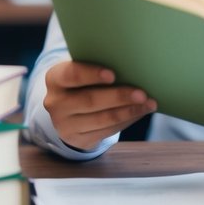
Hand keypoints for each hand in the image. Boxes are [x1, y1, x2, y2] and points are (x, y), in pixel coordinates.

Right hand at [42, 60, 156, 151]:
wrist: (68, 109)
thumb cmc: (82, 80)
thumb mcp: (81, 69)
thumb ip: (97, 65)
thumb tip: (131, 65)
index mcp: (55, 79)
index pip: (72, 75)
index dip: (92, 74)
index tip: (113, 74)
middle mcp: (55, 103)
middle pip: (90, 100)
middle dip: (119, 97)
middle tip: (142, 93)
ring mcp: (65, 125)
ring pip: (101, 119)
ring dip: (129, 111)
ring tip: (149, 104)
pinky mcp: (78, 140)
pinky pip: (106, 131)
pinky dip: (126, 121)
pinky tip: (140, 112)